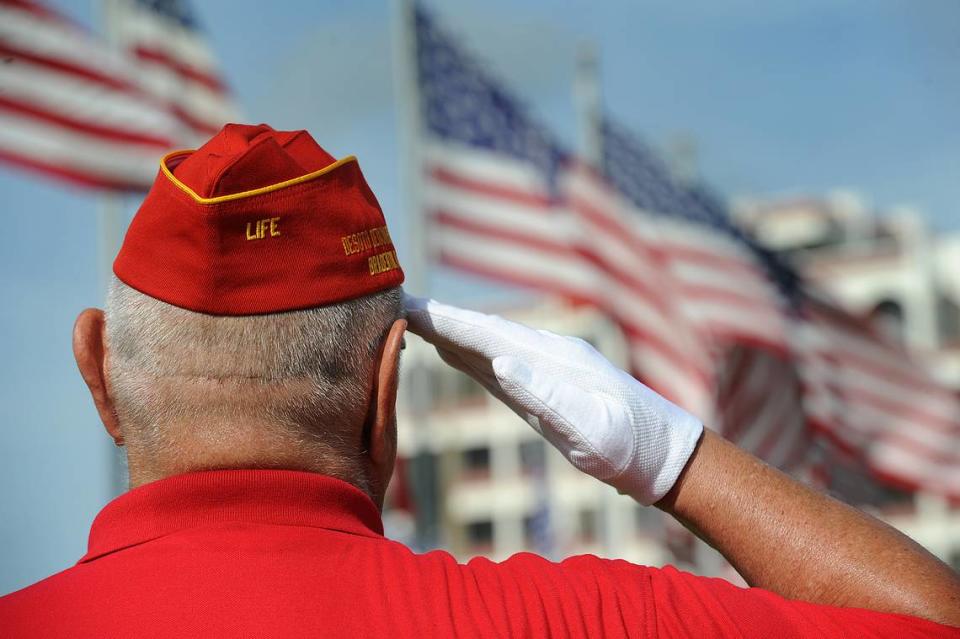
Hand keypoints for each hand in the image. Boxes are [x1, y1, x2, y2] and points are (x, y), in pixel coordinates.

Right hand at [403, 295, 703, 504]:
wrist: (665, 457)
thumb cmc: (630, 447)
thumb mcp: (590, 427)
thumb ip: (547, 394)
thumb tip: (500, 361)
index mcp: (553, 359)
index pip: (488, 334)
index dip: (445, 320)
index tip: (406, 304)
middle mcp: (547, 354)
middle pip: (482, 329)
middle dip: (439, 316)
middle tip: (394, 300)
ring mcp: (547, 368)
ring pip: (488, 342)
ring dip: (449, 329)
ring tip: (410, 317)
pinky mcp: (548, 386)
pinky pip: (498, 362)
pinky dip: (469, 351)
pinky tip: (454, 350)